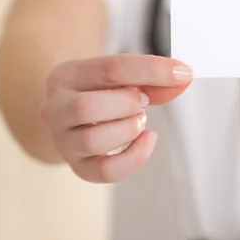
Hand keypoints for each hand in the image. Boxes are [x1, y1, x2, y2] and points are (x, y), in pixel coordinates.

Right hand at [39, 54, 192, 182]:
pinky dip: (135, 157)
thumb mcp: (123, 78)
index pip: (109, 69)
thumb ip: (153, 79)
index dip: (151, 71)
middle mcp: (55, 108)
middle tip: (141, 102)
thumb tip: (184, 77)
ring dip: (128, 129)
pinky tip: (146, 141)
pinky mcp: (78, 167)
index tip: (182, 73)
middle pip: (87, 108)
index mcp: (65, 75)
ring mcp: (63, 141)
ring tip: (137, 120)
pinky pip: (105, 171)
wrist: (77, 118)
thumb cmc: (103, 93)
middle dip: (126, 105)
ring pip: (93, 140)